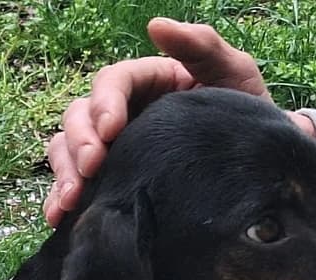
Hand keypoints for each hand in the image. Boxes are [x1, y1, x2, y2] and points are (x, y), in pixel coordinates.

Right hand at [44, 17, 315, 226]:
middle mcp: (122, 114)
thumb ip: (202, 45)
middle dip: (79, 141)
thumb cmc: (246, 115)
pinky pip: (74, 188)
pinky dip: (59, 201)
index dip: (104, 102)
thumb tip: (155, 25)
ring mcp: (113, 151)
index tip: (111, 128)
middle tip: (92, 168)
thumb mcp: (235, 73)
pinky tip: (59, 218)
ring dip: (64, 173)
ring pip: (68, 151)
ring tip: (72, 200)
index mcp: (147, 83)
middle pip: (79, 116)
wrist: (256, 170)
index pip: (111, 82)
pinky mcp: (109, 184)